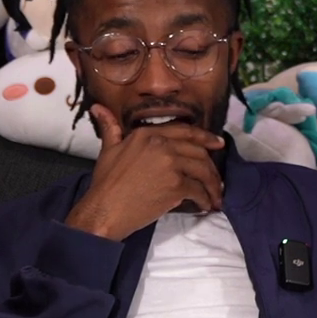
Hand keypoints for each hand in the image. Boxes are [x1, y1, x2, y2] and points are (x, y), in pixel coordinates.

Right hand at [64, 104, 225, 240]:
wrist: (104, 210)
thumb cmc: (105, 183)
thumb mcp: (107, 150)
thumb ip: (110, 128)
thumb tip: (98, 107)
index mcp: (147, 134)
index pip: (184, 131)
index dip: (205, 137)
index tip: (218, 143)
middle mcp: (162, 144)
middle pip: (198, 151)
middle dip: (212, 167)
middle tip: (217, 180)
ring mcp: (170, 164)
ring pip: (202, 171)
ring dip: (212, 185)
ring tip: (215, 196)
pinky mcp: (176, 185)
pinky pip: (198, 190)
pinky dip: (205, 199)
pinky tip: (205, 205)